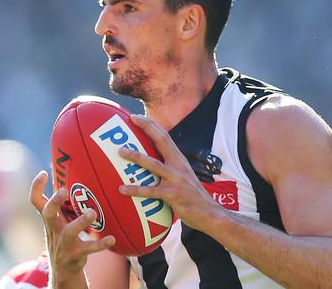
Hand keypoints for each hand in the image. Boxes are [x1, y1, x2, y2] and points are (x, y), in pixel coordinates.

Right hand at [30, 171, 114, 286]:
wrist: (63, 270)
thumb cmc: (63, 238)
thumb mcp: (59, 222)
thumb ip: (62, 205)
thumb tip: (70, 177)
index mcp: (49, 220)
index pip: (36, 202)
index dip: (36, 188)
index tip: (44, 173)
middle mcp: (53, 230)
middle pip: (47, 214)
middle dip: (54, 202)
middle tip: (63, 191)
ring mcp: (63, 244)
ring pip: (69, 232)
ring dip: (80, 222)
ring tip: (92, 212)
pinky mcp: (75, 255)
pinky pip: (89, 249)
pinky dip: (101, 244)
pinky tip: (112, 238)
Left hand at [118, 114, 224, 230]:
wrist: (210, 214)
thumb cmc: (192, 197)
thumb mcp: (183, 178)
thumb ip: (169, 170)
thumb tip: (149, 167)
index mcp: (180, 160)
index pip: (165, 137)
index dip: (151, 126)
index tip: (137, 117)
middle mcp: (179, 166)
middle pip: (162, 141)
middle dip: (147, 128)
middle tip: (131, 119)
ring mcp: (176, 179)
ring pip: (153, 164)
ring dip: (136, 156)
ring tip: (120, 151)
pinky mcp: (173, 194)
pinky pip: (151, 191)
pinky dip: (136, 189)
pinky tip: (122, 189)